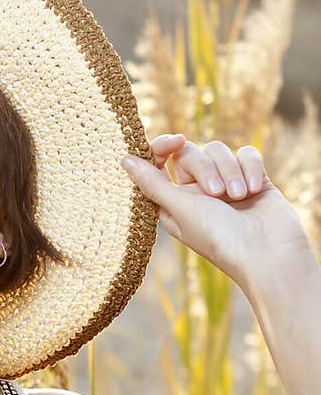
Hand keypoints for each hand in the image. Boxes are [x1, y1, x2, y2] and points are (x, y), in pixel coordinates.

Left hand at [120, 134, 312, 283]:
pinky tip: (254, 189)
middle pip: (190, 153)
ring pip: (219, 150)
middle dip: (206, 168)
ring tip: (238, 197)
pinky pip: (246, 153)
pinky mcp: (252, 178)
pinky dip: (250, 168)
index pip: (158, 163)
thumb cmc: (218, 237)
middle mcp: (196, 192)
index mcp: (173, 201)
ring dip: (230, 171)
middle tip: (217, 194)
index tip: (175, 142)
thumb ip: (152, 183)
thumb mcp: (180, 209)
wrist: (269, 252)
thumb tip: (124, 159)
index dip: (162, 148)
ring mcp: (225, 183)